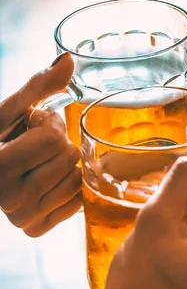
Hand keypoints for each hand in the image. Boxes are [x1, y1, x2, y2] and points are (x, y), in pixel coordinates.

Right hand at [0, 53, 80, 235]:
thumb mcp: (11, 110)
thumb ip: (38, 86)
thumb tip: (69, 59)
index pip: (54, 140)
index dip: (48, 126)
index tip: (31, 128)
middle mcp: (7, 198)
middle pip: (68, 158)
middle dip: (58, 144)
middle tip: (36, 146)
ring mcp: (22, 218)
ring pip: (77, 180)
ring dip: (65, 166)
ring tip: (40, 163)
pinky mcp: (36, 229)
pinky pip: (77, 201)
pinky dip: (69, 187)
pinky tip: (47, 181)